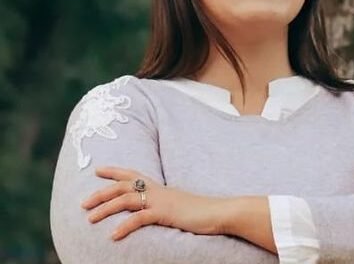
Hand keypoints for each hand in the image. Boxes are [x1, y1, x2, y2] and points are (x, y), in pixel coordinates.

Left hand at [81, 166, 225, 239]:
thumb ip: (162, 205)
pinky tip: (113, 236)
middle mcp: (157, 190)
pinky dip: (124, 226)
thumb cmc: (199, 211)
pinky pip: (140, 218)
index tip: (97, 170)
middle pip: (123, 185)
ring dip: (105, 208)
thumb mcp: (177, 205)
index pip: (132, 173)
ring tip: (89, 219)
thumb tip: (151, 210)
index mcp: (159, 187)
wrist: (218, 212)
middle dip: (101, 192)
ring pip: (126, 199)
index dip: (114, 171)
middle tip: (83, 203)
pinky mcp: (165, 213)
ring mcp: (160, 200)